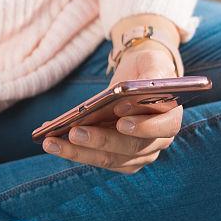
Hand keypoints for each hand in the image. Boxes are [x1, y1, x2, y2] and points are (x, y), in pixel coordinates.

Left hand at [42, 42, 183, 173]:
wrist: (137, 78)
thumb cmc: (146, 69)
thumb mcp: (153, 62)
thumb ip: (151, 74)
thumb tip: (129, 91)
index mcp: (171, 118)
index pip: (165, 128)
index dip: (144, 127)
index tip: (122, 122)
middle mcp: (157, 142)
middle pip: (130, 147)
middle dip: (100, 140)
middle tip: (73, 132)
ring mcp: (137, 154)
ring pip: (108, 159)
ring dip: (78, 153)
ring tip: (51, 141)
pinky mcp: (117, 158)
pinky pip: (94, 158)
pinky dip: (71, 152)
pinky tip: (49, 139)